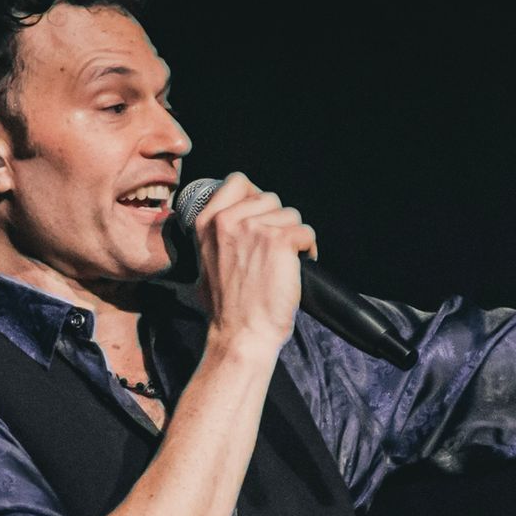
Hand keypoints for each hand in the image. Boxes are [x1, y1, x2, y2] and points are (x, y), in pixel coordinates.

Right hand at [193, 172, 314, 353]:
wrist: (240, 334)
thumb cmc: (227, 307)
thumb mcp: (206, 261)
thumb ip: (220, 234)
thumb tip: (241, 217)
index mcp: (207, 222)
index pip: (238, 181)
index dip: (257, 196)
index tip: (264, 217)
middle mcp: (228, 220)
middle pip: (270, 198)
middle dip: (278, 222)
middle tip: (276, 251)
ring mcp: (254, 228)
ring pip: (291, 215)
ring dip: (294, 237)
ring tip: (286, 263)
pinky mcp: (279, 241)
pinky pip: (306, 232)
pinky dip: (308, 250)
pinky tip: (298, 268)